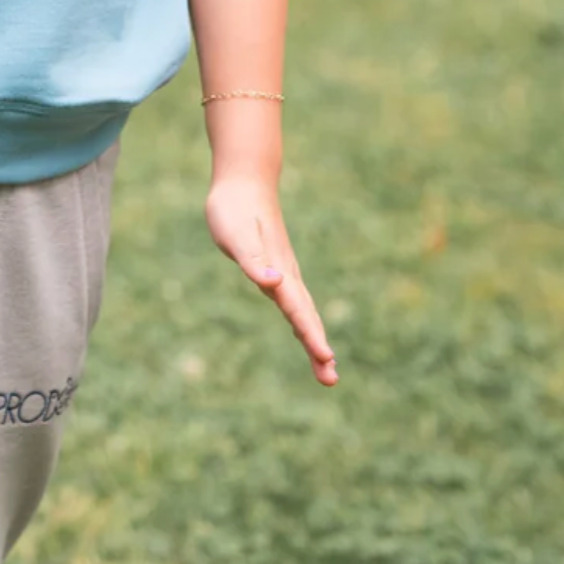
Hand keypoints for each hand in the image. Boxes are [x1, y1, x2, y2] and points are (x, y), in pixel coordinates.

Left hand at [206, 173, 337, 385]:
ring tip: (327, 369)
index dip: (310, 334)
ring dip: (314, 339)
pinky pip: (294, 303)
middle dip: (317, 348)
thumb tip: (273, 284)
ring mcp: (284, 273)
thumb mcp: (235, 236)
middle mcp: (286, 275)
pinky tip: (306, 333)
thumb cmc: (234, 209)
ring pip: (303, 312)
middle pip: (306, 317)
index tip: (325, 359)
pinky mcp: (276, 269)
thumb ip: (253, 261)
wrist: (243, 182)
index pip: (297, 309)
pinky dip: (304, 322)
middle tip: (330, 380)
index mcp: (278, 270)